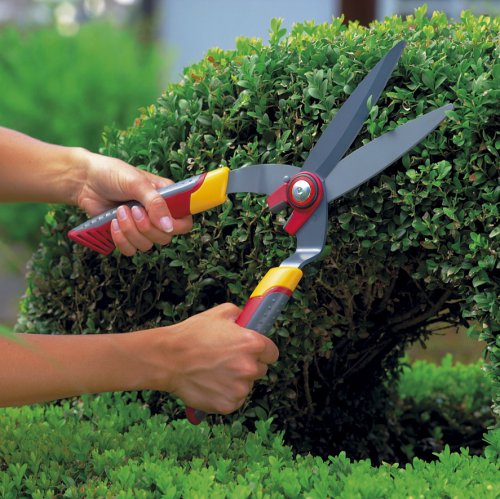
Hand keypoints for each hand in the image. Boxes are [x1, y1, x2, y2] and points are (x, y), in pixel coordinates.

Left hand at [75, 149, 192, 254]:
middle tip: (134, 210)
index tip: (162, 221)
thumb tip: (168, 226)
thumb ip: (155, 203)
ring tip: (119, 212)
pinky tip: (113, 223)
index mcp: (167, 199)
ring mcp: (142, 227)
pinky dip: (120, 239)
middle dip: (147, 227)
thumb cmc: (113, 174)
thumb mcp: (137, 183)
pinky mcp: (126, 235)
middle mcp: (157, 215)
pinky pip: (131, 250)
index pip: (185, 221)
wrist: (85, 180)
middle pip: (166, 237)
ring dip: (130, 231)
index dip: (176, 226)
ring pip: (147, 245)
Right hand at [146, 304, 279, 414]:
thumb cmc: (192, 334)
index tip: (254, 352)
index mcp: (252, 344)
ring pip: (246, 385)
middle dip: (248, 365)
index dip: (262, 352)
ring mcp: (239, 389)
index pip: (272, 353)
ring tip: (214, 371)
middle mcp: (250, 367)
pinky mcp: (228, 405)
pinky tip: (210, 383)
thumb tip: (248, 320)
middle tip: (228, 360)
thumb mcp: (219, 313)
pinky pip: (234, 400)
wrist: (168, 358)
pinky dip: (225, 395)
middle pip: (260, 370)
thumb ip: (240, 315)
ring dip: (236, 381)